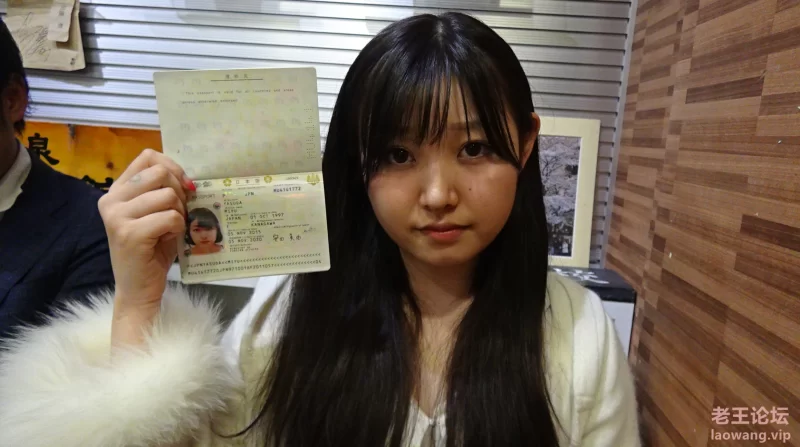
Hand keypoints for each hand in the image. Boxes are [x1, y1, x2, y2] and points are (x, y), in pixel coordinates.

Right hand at [98, 149, 194, 347]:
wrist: (138, 288)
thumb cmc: (152, 250)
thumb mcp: (156, 213)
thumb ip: (163, 190)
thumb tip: (189, 177)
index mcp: (116, 190)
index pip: (147, 157)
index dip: (172, 167)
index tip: (184, 186)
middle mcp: (111, 200)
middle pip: (160, 173)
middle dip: (179, 192)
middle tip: (178, 213)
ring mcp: (117, 216)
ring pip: (168, 196)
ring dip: (179, 213)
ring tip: (170, 229)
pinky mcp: (130, 234)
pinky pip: (171, 217)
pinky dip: (177, 228)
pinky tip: (167, 240)